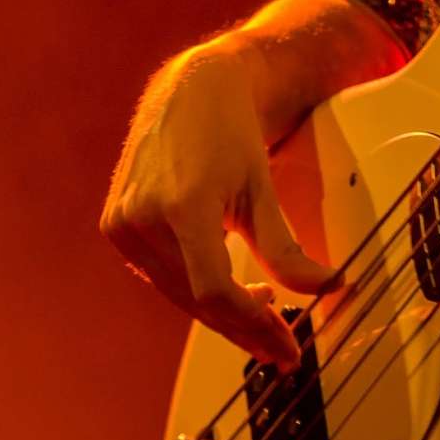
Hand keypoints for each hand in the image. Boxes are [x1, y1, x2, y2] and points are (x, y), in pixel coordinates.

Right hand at [101, 42, 335, 371]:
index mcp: (181, 205)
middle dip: (243, 329)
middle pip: (194, 299)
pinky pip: (160, 276)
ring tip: (264, 320)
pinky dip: (194, 290)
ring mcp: (121, 223)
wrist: (190, 91)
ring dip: (220, 314)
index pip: (213, 290)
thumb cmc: (229, 132)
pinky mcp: (114, 226)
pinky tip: (229, 293)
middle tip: (281, 348)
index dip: (253, 324)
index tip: (287, 344)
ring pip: (176, 294)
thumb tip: (325, 289)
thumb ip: (287, 248)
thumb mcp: (262, 189)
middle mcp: (142, 217)